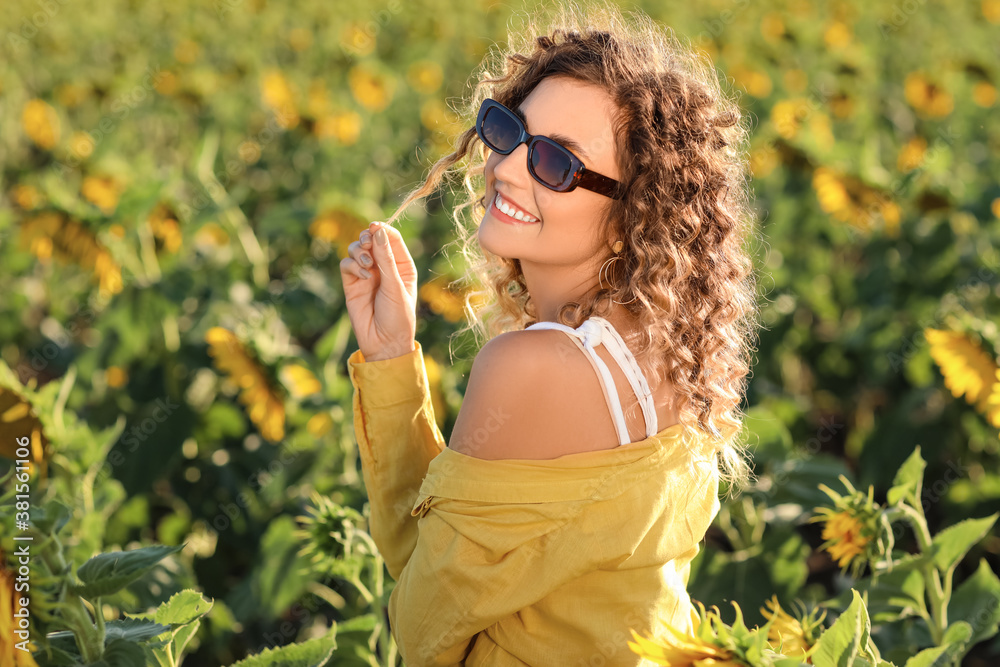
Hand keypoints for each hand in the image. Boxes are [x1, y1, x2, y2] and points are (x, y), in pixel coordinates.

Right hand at [340, 221, 417, 361]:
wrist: (384, 344)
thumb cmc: (398, 317)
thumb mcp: (395, 286)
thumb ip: (386, 258)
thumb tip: (377, 231)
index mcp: (402, 266)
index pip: (391, 238)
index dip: (382, 230)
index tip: (374, 227)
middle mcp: (384, 267)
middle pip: (371, 240)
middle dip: (367, 238)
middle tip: (367, 244)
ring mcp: (366, 275)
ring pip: (356, 250)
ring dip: (359, 251)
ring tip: (367, 264)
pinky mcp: (352, 284)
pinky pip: (347, 265)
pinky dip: (352, 265)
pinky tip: (363, 276)